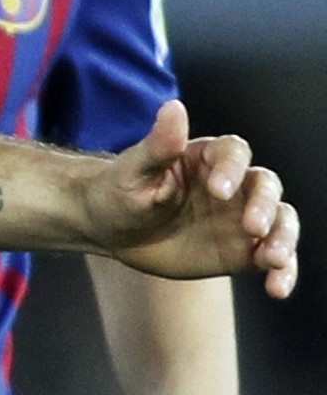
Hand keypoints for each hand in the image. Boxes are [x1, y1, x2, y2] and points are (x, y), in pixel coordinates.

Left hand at [87, 102, 298, 296]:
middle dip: (264, 205)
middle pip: (265, 186)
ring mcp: (240, 218)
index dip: (232, 168)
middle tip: (252, 227)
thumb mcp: (133, 170)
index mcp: (206, 158)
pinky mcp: (243, 251)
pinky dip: (282, 271)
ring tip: (272, 259)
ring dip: (283, 238)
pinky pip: (273, 259)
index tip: (217, 191)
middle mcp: (232, 185)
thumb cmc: (118, 191)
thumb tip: (174, 106)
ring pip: (280, 221)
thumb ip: (159, 144)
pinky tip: (276, 287)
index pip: (234, 153)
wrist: (111, 230)